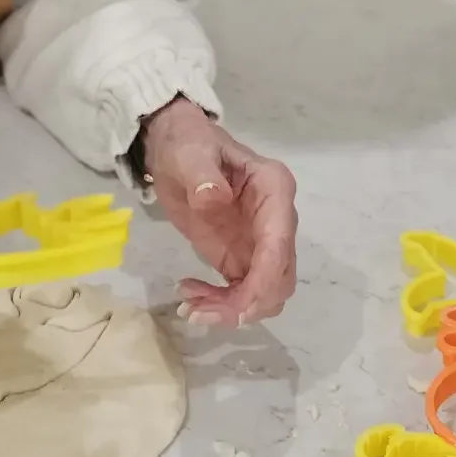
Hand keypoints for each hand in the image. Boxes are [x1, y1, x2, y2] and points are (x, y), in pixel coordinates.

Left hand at [141, 98, 296, 325]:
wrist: (176, 149)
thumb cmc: (188, 144)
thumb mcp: (191, 154)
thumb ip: (203, 176)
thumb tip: (214, 198)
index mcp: (274, 189)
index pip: (280, 243)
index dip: (264, 281)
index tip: (239, 309)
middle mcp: (277, 220)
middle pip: (280, 279)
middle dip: (246, 304)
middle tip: (199, 312)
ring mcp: (261, 243)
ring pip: (265, 294)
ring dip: (232, 310)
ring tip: (189, 306)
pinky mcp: (241, 257)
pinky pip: (243, 293)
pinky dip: (221, 305)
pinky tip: (190, 295)